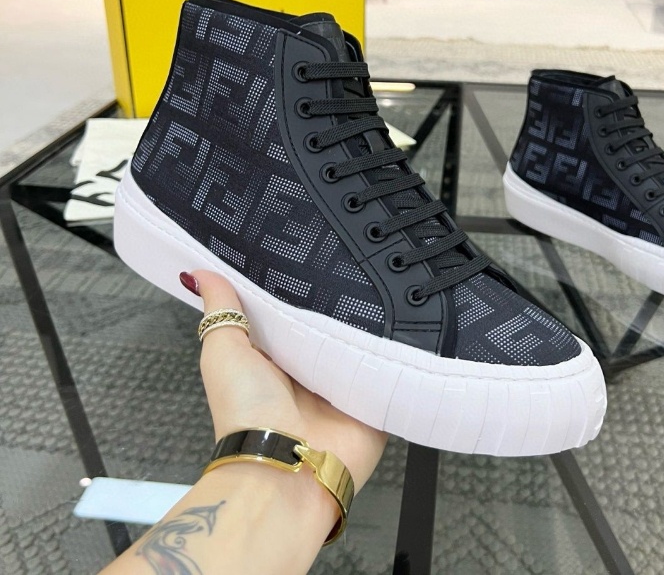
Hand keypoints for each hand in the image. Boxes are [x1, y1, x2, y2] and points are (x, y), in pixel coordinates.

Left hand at [190, 270, 387, 492]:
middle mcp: (310, 370)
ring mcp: (343, 386)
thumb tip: (197, 273)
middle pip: (330, 326)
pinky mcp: (373, 401)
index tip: (313, 249)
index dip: (300, 285)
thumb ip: (221, 311)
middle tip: (357, 259)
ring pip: (362, 344)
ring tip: (389, 281)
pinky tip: (410, 322)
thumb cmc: (247, 410)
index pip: (293, 312)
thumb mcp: (224, 352)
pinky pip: (389, 369)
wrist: (287, 470)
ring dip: (372, 324)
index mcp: (276, 357)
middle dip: (341, 300)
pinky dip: (395, 352)